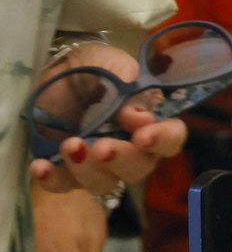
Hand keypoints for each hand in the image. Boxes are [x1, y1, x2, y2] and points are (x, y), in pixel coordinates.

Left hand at [28, 42, 186, 193]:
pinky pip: (62, 185)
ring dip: (87, 170)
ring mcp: (99, 164)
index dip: (162, 141)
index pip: (170, 139)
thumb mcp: (114, 67)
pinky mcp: (67, 170)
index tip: (142, 137)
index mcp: (152, 122)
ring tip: (68, 144)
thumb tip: (140, 118)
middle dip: (121, 160)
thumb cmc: (96, 66)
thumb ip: (129, 91)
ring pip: (103, 183)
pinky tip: (40, 166)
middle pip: (138, 168)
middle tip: (102, 147)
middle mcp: (132, 150)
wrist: (56, 70)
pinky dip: (52, 179)